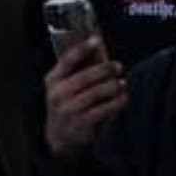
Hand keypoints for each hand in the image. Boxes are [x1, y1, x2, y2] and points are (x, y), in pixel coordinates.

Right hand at [43, 38, 125, 158]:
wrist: (60, 135)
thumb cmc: (66, 105)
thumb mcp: (63, 87)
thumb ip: (77, 71)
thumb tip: (99, 54)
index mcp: (52, 80)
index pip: (66, 60)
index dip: (82, 49)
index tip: (96, 40)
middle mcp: (58, 94)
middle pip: (85, 76)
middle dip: (105, 69)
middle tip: (117, 66)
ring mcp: (69, 109)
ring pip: (96, 92)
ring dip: (113, 86)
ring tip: (121, 83)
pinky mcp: (82, 122)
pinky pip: (104, 109)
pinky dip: (117, 102)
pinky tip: (123, 97)